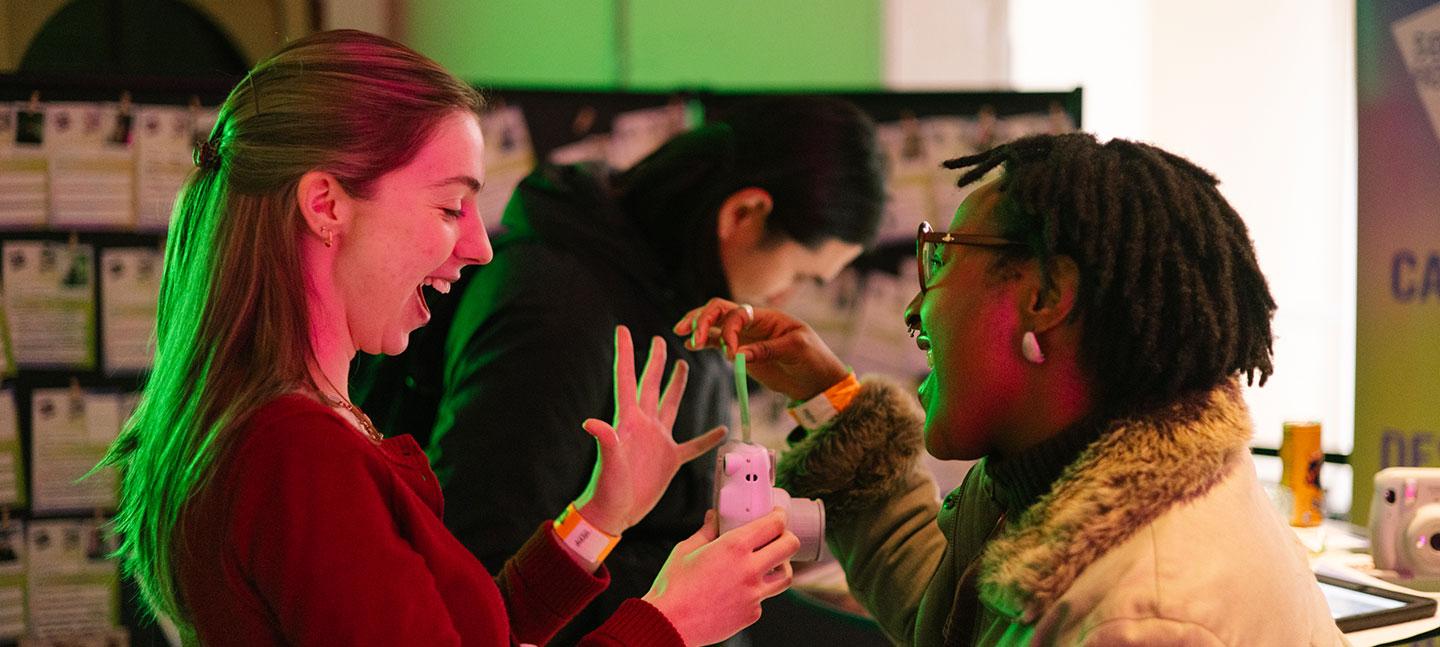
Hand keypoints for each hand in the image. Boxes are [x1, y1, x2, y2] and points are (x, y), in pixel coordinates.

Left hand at [574, 326, 726, 535]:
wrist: (615, 514)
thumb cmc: (606, 490)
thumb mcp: (608, 464)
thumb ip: (605, 441)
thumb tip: (590, 422)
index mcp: (628, 420)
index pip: (627, 379)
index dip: (625, 353)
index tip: (622, 328)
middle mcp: (643, 425)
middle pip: (650, 385)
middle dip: (654, 362)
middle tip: (660, 339)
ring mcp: (658, 441)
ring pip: (670, 405)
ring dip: (676, 386)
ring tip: (683, 365)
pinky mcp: (669, 460)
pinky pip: (692, 445)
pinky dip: (706, 438)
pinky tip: (720, 430)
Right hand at [644, 509, 798, 645]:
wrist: (670, 623)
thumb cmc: (674, 586)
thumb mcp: (686, 550)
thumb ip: (706, 531)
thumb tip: (714, 517)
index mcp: (733, 547)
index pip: (774, 525)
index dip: (780, 516)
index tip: (777, 515)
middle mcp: (749, 569)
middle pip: (790, 546)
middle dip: (788, 537)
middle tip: (780, 536)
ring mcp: (754, 594)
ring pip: (786, 575)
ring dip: (782, 565)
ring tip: (769, 563)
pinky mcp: (752, 613)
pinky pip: (764, 598)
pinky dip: (757, 591)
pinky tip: (741, 589)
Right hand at [674, 298, 849, 400]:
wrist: (819, 381)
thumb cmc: (814, 360)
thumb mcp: (796, 350)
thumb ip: (767, 350)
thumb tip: (737, 354)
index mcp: (766, 317)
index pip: (736, 313)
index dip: (727, 330)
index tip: (731, 353)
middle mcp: (752, 324)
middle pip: (719, 311)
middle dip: (702, 319)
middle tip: (690, 334)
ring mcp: (746, 338)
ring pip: (715, 326)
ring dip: (698, 328)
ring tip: (682, 336)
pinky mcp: (742, 353)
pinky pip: (718, 344)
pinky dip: (704, 343)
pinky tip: (690, 345)